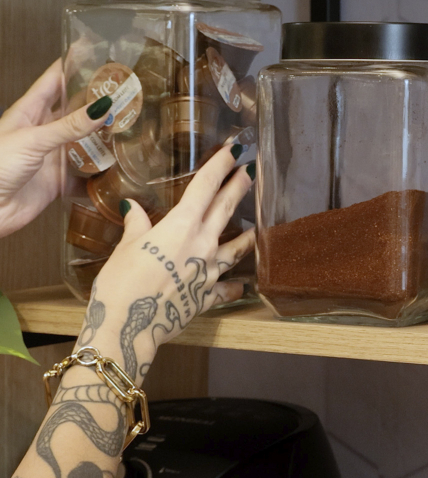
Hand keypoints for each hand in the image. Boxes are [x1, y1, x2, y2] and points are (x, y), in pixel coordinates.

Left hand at [0, 59, 114, 238]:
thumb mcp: (32, 140)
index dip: (72, 65)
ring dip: (105, 138)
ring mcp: (52, 156)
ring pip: (85, 141)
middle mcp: (43, 132)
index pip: (54, 80)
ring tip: (132, 127)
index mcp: (30, 112)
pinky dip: (101, 174)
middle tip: (127, 92)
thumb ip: (68, 126)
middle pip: (75, 110)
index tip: (94, 50)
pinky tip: (118, 169)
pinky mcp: (58, 181)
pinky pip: (86, 175)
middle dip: (98, 102)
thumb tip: (101, 108)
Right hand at [77, 142, 255, 382]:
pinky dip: (234, 285)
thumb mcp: (126, 248)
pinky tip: (242, 285)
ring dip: (247, 236)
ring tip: (256, 228)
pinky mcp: (208, 296)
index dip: (221, 165)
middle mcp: (203, 244)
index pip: (206, 186)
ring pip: (237, 247)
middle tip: (250, 171)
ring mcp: (209, 270)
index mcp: (182, 225)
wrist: (128, 328)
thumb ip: (136, 226)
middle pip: (225, 209)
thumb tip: (131, 207)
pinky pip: (226, 288)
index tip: (235, 149)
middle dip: (238, 187)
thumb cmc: (121, 283)